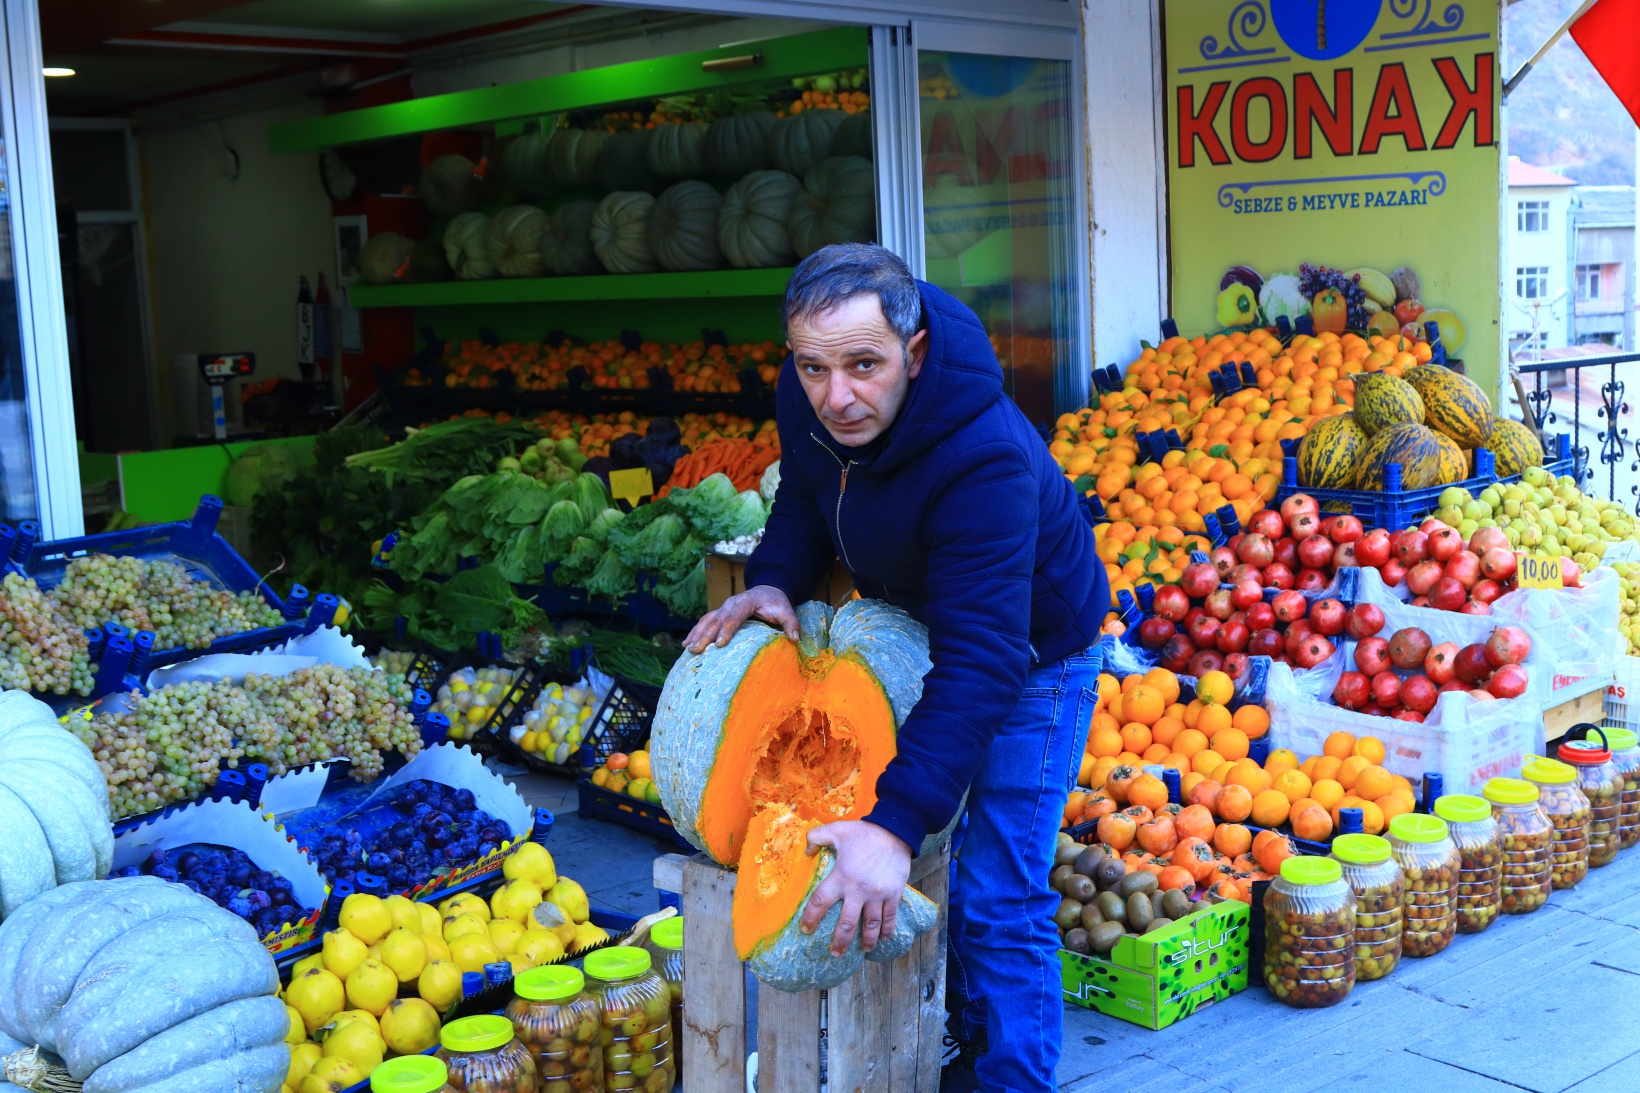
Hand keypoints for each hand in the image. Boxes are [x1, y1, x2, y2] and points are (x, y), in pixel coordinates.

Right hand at [685, 584, 797, 652]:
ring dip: (697, 634)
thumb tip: (794, 639)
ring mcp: (722, 607)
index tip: (720, 644)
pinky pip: (704, 622)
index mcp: (745, 601)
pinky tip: (686, 644)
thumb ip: (791, 623)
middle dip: (706, 635)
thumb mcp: (786, 610)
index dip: (727, 630)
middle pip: (716, 619)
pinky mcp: (719, 613)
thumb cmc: (775, 602)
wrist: (767, 590)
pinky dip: (695, 632)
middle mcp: (730, 603)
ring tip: (689, 649)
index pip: (734, 616)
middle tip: (697, 650)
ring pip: (707, 620)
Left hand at [800, 820, 910, 954]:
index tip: (806, 929)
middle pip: (846, 923)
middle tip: (834, 952)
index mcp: (842, 876)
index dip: (811, 917)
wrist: (895, 831)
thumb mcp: (836, 829)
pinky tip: (883, 939)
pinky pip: (890, 917)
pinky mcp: (894, 894)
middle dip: (839, 941)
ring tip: (862, 950)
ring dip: (866, 941)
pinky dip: (887, 930)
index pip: (821, 901)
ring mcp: (878, 894)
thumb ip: (816, 837)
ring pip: (870, 925)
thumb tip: (806, 851)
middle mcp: (858, 890)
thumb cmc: (864, 832)